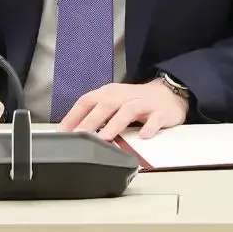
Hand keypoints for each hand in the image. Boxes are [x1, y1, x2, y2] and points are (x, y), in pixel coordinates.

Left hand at [59, 80, 188, 140]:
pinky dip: (149, 127)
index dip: (73, 115)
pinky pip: (155, 119)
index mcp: (109, 93)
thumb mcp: (113, 104)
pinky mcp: (160, 112)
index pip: (87, 100)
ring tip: (105, 138)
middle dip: (90, 121)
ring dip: (115, 124)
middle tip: (80, 136)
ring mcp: (143, 103)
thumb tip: (72, 132)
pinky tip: (144, 135)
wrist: (169, 93)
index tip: (63, 132)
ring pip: (127, 111)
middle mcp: (124, 96)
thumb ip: (95, 115)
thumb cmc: (136, 102)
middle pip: (105, 105)